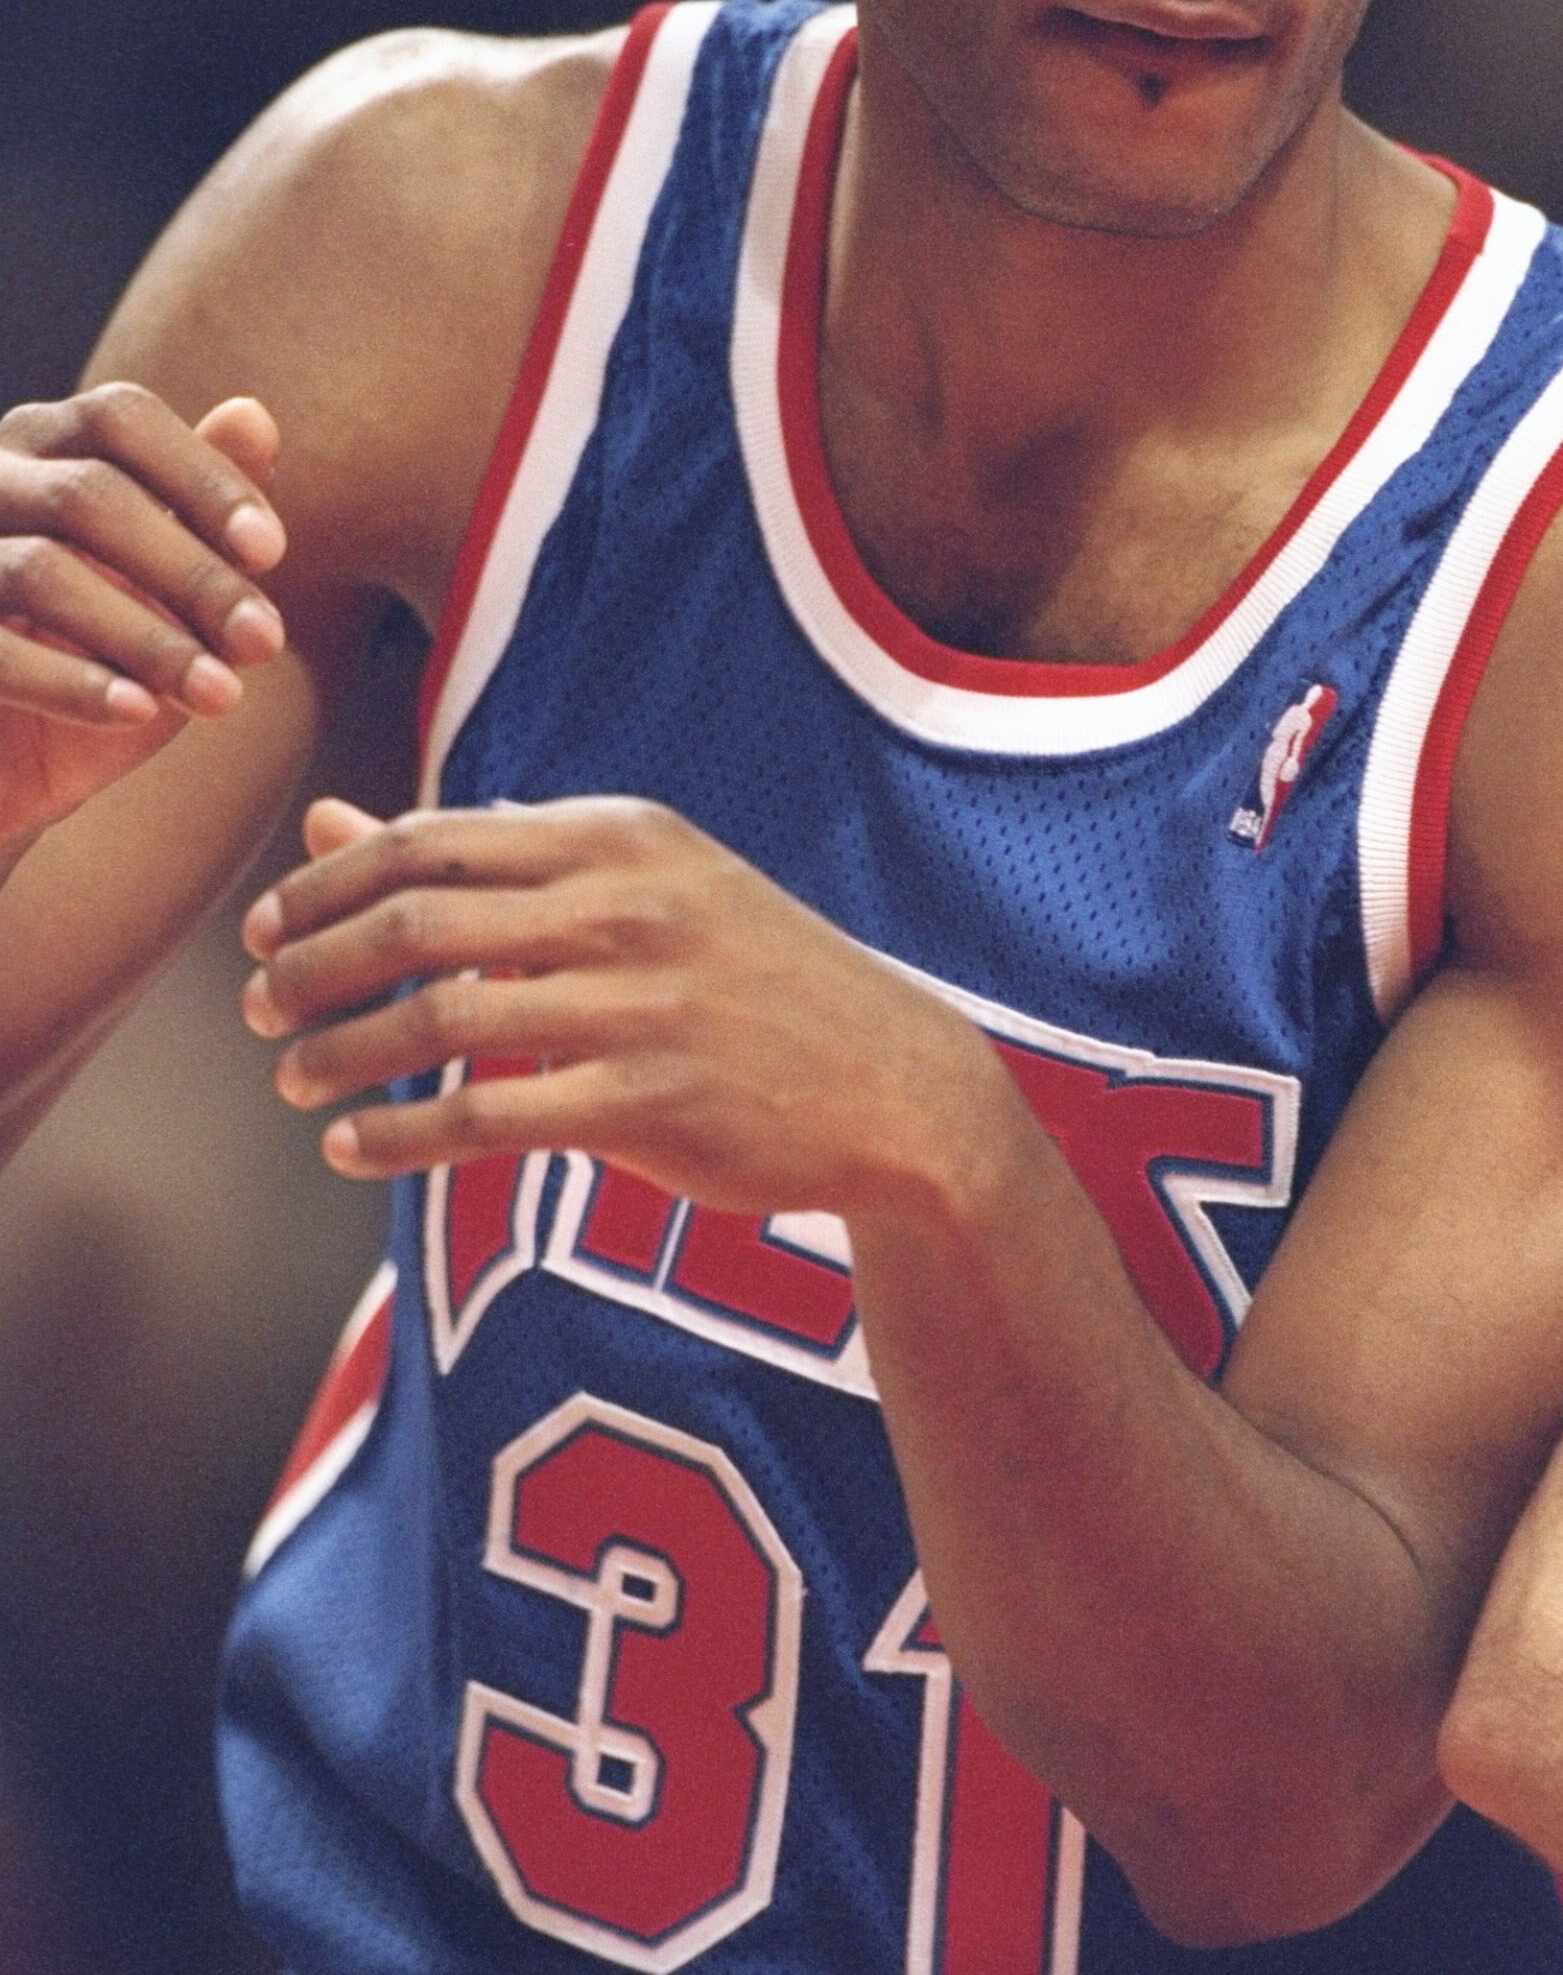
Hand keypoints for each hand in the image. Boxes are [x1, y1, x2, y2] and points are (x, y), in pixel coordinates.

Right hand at [0, 386, 286, 841]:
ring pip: (42, 571)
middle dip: (192, 573)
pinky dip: (71, 683)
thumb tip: (254, 415)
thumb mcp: (166, 586)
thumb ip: (202, 505)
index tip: (272, 553)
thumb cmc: (99, 653)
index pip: (121, 419)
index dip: (201, 479)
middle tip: (266, 643)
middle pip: (88, 495)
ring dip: (148, 638)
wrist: (11, 758)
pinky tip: (139, 712)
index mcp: (43, 443)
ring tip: (222, 695)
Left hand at [241, 794, 1019, 1217]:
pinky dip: (399, 1137)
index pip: (427, 841)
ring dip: (338, 1054)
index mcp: (618, 834)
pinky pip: (486, 1119)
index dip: (322, 889)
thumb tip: (331, 824)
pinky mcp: (652, 1103)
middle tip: (257, 1009)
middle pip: (413, 921)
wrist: (894, 1082)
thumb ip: (483, 857)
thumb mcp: (633, 888)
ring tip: (296, 1081)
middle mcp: (628, 904)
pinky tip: (356, 1150)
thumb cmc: (745, 977)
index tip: (264, 932)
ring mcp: (643, 1004)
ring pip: (437, 1020)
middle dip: (308, 967)